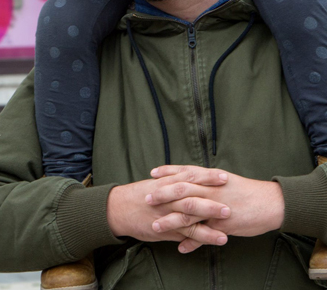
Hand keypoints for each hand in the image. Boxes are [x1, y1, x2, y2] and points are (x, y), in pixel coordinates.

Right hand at [107, 167, 230, 252]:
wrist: (116, 210)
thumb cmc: (136, 197)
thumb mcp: (153, 185)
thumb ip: (171, 184)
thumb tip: (190, 181)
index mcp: (165, 183)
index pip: (189, 176)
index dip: (206, 176)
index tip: (224, 176)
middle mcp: (167, 197)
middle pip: (192, 194)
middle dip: (212, 196)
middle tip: (230, 198)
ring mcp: (166, 213)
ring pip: (191, 214)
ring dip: (211, 217)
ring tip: (230, 221)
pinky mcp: (166, 228)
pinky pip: (188, 233)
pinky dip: (204, 236)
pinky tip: (219, 239)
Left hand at [147, 165, 283, 241]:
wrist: (273, 203)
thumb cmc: (248, 191)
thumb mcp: (225, 180)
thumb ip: (207, 181)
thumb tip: (192, 178)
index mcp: (211, 179)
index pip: (185, 172)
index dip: (167, 172)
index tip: (151, 173)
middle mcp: (211, 191)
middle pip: (181, 190)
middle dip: (162, 194)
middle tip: (146, 198)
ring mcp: (216, 208)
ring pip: (188, 214)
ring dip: (170, 221)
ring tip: (155, 227)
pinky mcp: (224, 225)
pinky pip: (205, 235)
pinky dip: (192, 242)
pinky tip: (181, 248)